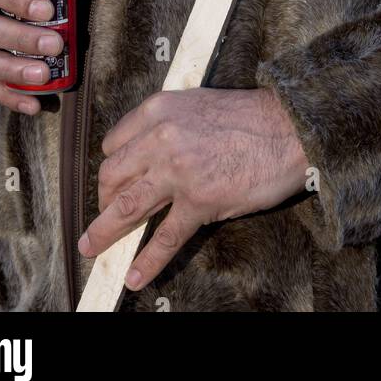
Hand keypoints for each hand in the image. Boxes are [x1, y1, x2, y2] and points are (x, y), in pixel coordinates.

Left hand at [79, 87, 309, 289]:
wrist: (290, 126)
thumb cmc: (251, 115)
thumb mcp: (198, 105)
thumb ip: (171, 125)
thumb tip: (155, 155)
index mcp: (159, 110)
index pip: (114, 143)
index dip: (112, 167)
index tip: (114, 182)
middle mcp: (161, 139)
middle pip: (113, 175)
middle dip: (104, 200)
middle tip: (105, 216)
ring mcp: (178, 172)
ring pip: (128, 207)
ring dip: (104, 232)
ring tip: (91, 249)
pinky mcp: (199, 201)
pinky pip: (165, 237)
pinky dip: (147, 261)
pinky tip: (135, 276)